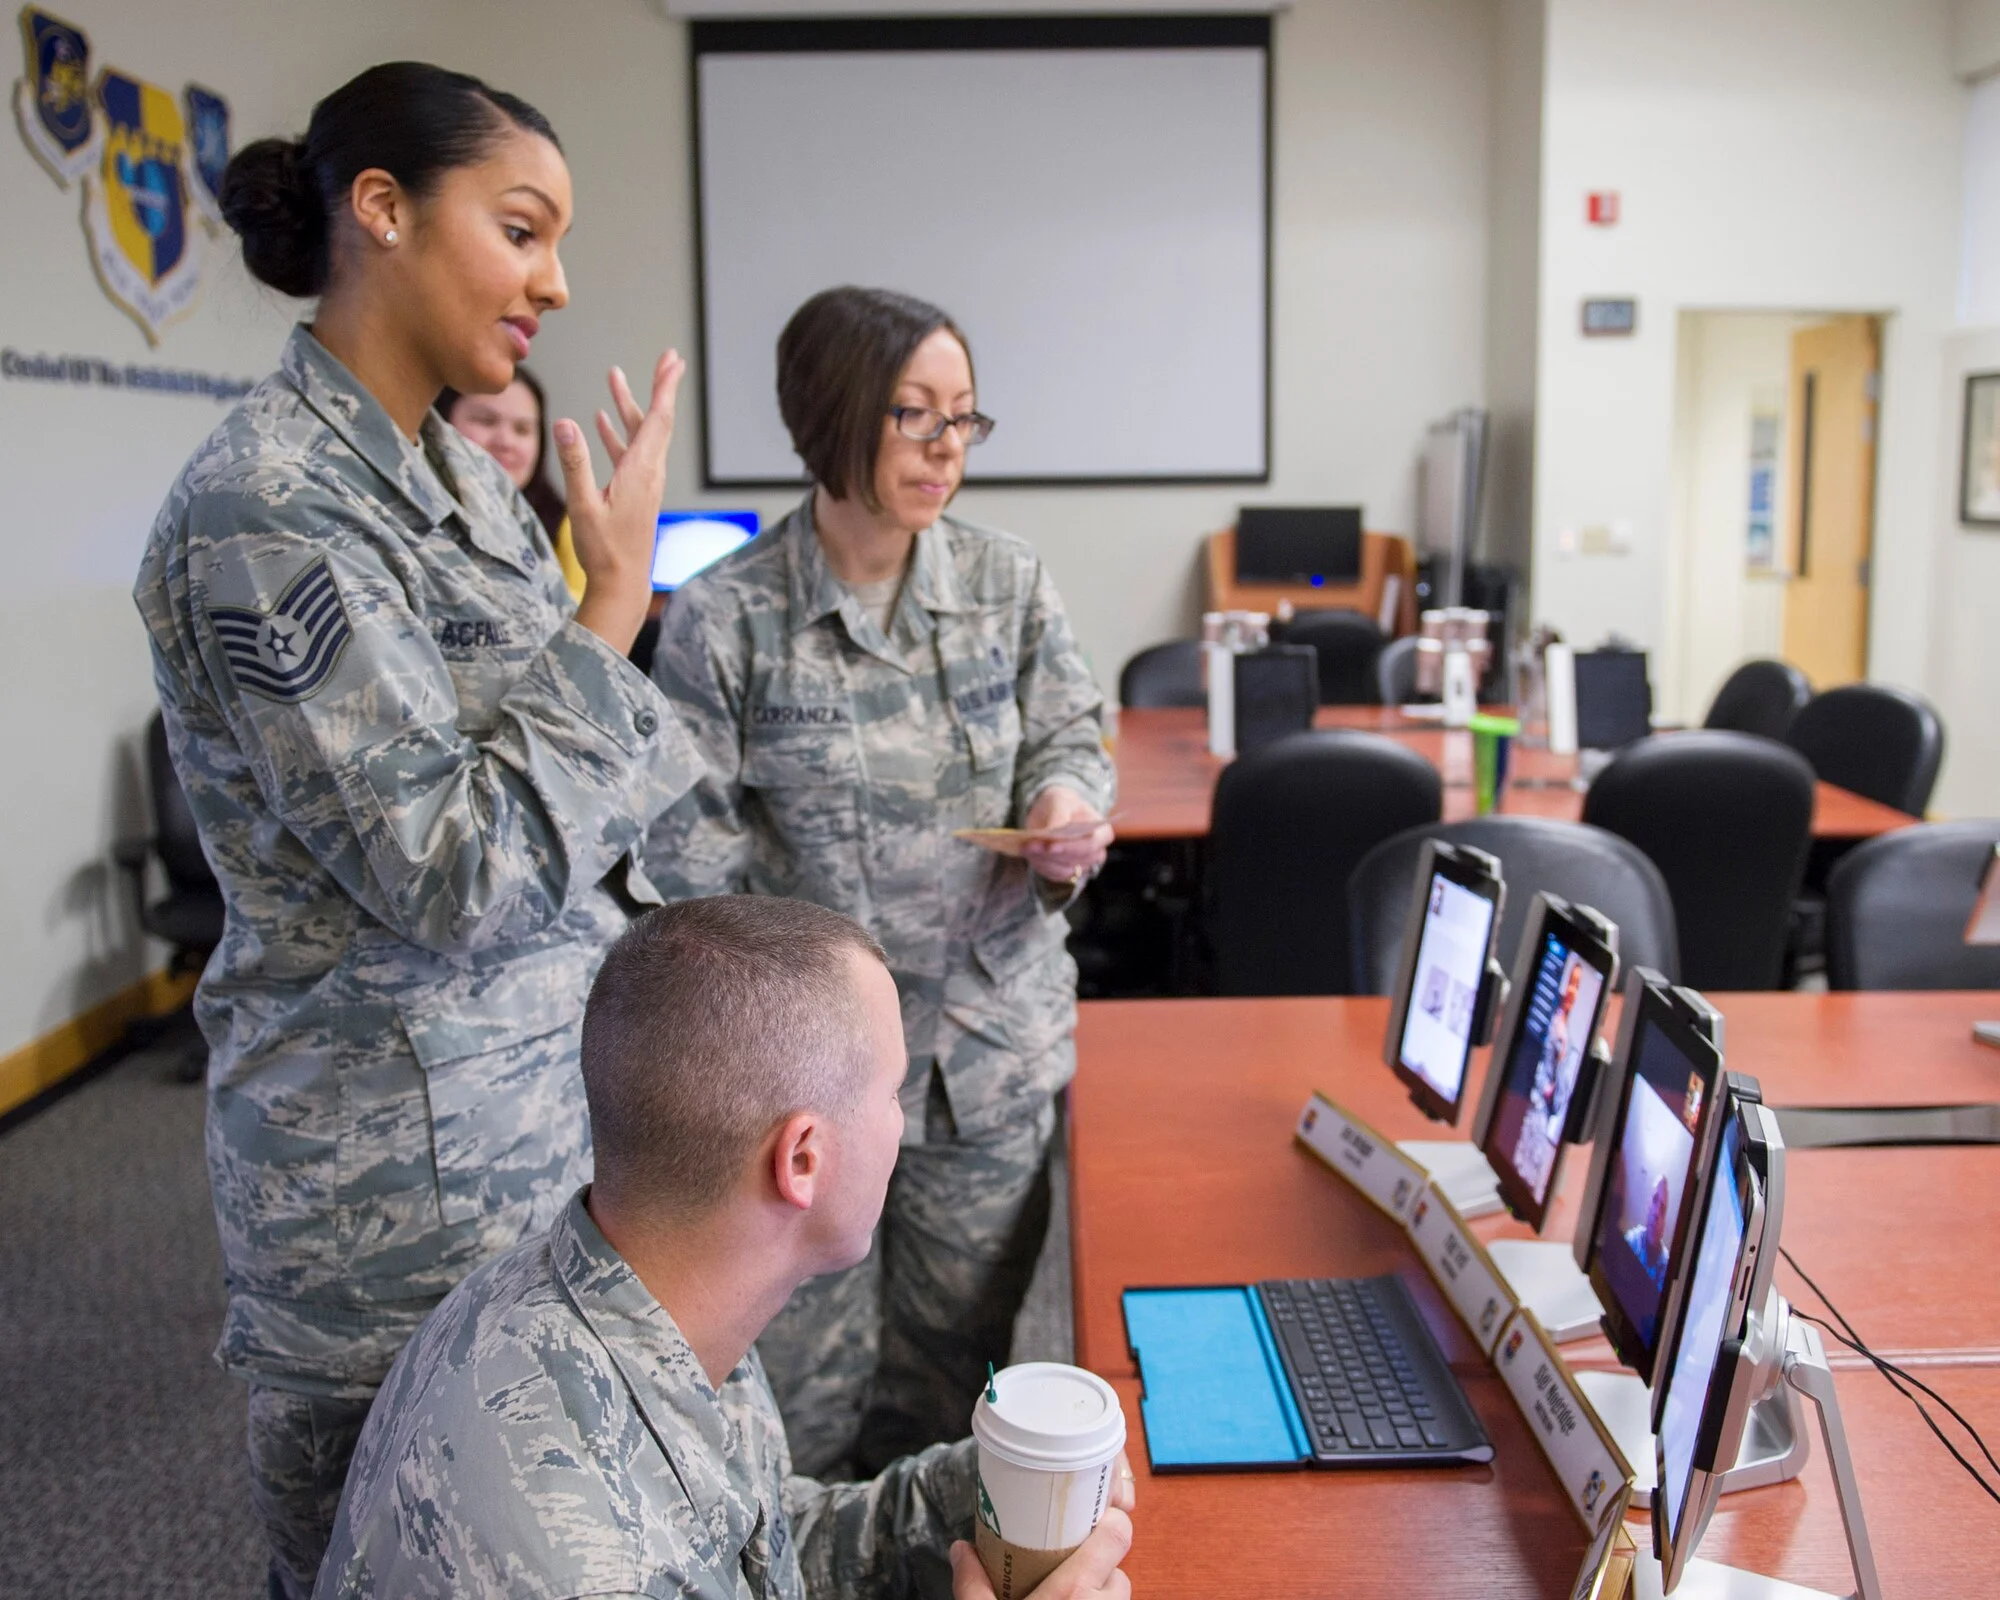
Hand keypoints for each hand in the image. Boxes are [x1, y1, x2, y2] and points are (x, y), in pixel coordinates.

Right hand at [557, 350, 686, 653]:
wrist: (623, 585)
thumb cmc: (604, 551)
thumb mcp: (583, 506)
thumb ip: (574, 463)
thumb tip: (564, 422)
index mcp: (640, 471)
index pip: (657, 420)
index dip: (664, 388)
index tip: (672, 361)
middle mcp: (648, 473)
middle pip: (656, 421)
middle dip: (658, 387)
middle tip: (666, 357)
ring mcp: (643, 483)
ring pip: (640, 435)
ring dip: (629, 406)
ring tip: (615, 378)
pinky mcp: (634, 493)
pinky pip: (629, 454)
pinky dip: (618, 435)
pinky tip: (603, 422)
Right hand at [948, 1507, 1132, 1599]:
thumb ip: (972, 1584)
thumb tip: (961, 1550)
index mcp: (1075, 1591)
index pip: (1119, 1533)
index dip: (1111, 1518)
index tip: (1092, 1514)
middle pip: (1119, 1562)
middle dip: (1097, 1558)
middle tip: (1068, 1557)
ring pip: (1118, 1590)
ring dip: (1100, 1586)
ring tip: (1069, 1589)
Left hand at [1021, 786, 1112, 885]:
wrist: (1051, 812)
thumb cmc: (1062, 804)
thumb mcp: (1060, 800)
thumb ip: (1059, 815)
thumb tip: (1054, 830)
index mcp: (1102, 832)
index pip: (1090, 844)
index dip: (1071, 847)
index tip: (1051, 845)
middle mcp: (1096, 853)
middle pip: (1075, 860)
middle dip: (1051, 854)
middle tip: (1030, 845)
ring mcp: (1082, 865)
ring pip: (1063, 870)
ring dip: (1042, 860)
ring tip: (1026, 847)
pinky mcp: (1066, 873)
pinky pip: (1053, 875)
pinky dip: (1040, 865)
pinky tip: (1029, 853)